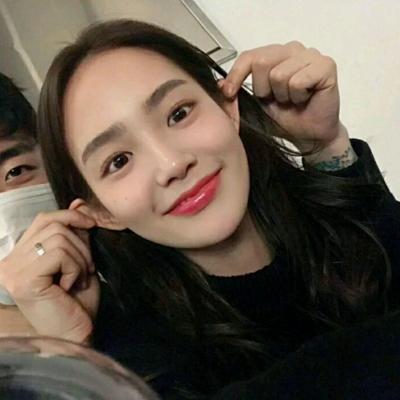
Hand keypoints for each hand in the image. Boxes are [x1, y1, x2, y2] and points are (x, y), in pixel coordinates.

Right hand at [0, 210, 98, 343]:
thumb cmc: (77, 301)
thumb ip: (74, 232)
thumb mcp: (78, 258)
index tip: (90, 222)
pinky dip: (75, 267)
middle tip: (86, 266)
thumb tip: (78, 202)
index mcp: (19, 255)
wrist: (77, 334)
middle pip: (52, 223)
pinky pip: (59, 253)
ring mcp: (13, 270)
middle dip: (80, 241)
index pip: (43, 219)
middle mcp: (9, 261)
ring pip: (59, 237)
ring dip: (80, 257)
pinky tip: (71, 286)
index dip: (69, 215)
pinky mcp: (23, 279)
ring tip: (79, 278)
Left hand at [220, 42, 351, 162]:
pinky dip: (297, 96)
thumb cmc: (284, 119)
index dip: (236, 74)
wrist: (309, 136)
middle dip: (263, 89)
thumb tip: (219, 84)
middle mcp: (292, 50)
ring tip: (292, 101)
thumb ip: (238, 94)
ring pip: (279, 74)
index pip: (249, 56)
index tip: (228, 93)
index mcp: (274, 55)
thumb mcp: (254, 108)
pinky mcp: (326, 66)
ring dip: (282, 96)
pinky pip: (298, 81)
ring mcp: (310, 56)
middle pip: (262, 61)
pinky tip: (305, 99)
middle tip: (277, 100)